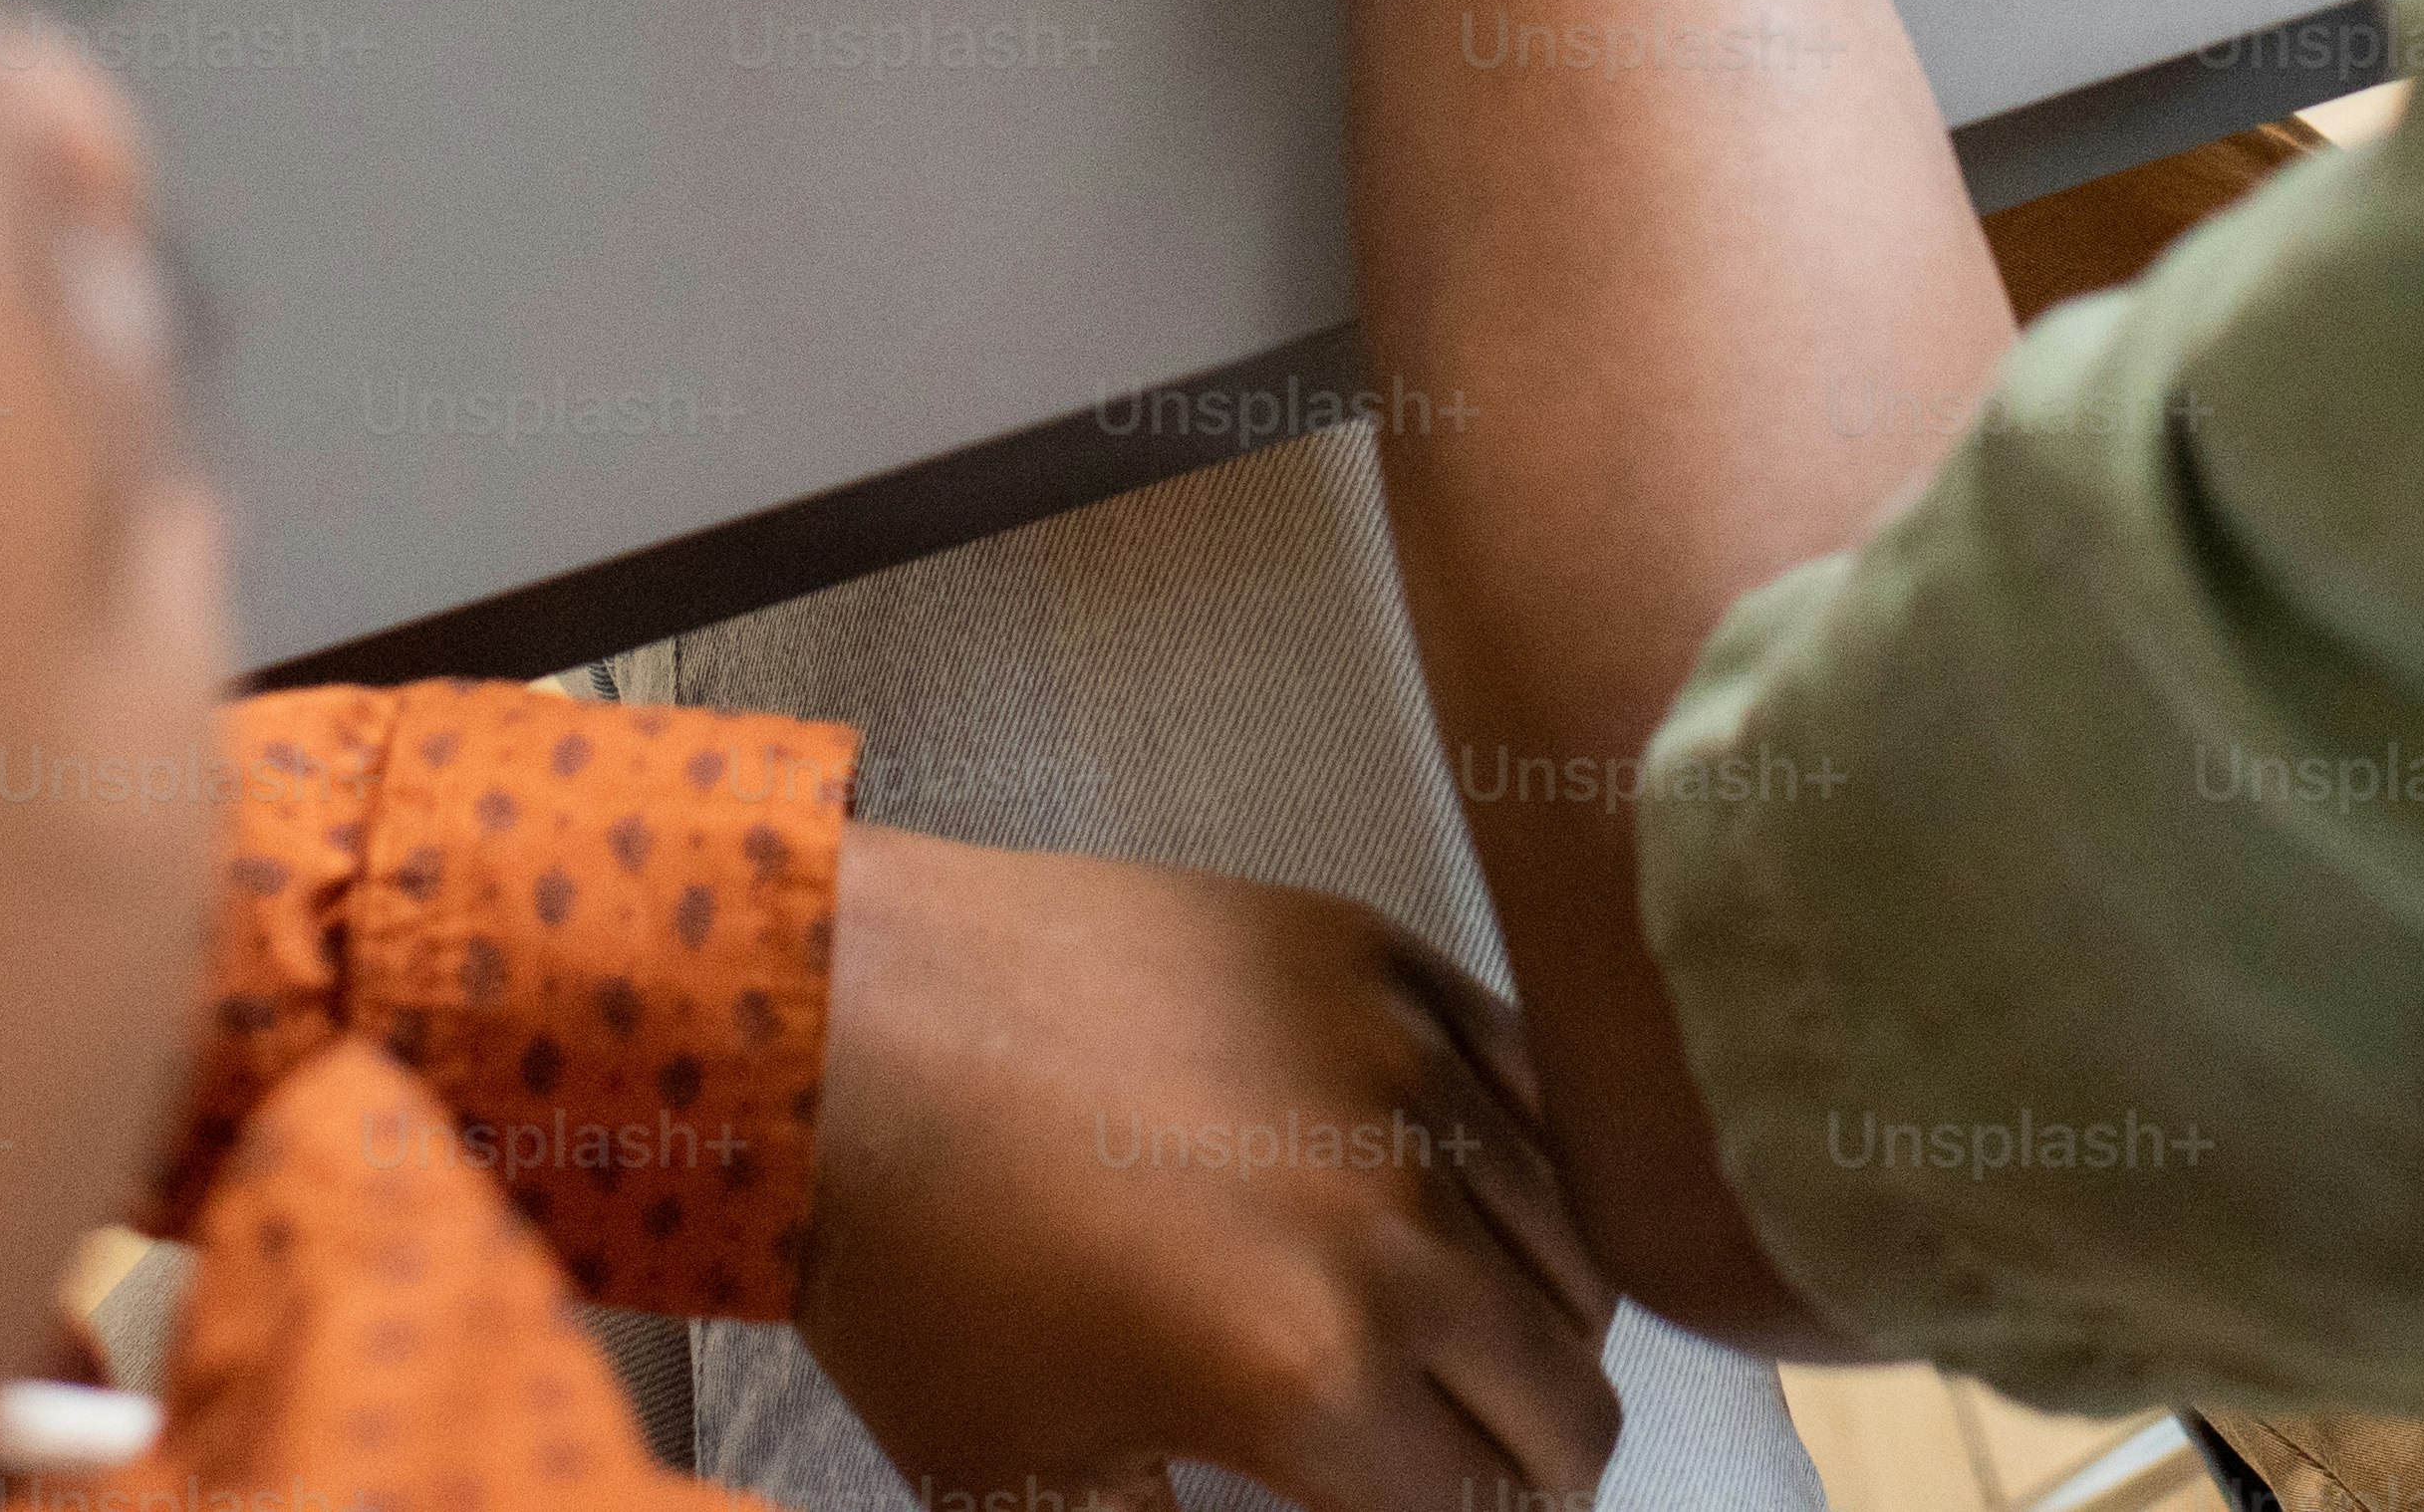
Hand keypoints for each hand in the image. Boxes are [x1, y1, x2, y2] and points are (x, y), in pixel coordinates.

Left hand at [798, 825, 1622, 1511]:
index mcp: (1314, 1373)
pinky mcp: (1381, 962)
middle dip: (1524, 1468)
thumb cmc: (914, 1262)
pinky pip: (1538, 1095)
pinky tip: (1454, 1209)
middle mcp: (1395, 1222)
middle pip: (1573, 1400)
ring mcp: (1403, 1072)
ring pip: (1578, 1251)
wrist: (845, 1025)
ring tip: (1453, 1347)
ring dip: (1532, 1326)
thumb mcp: (1029, 1488)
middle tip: (1457, 1471)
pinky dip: (1524, 1174)